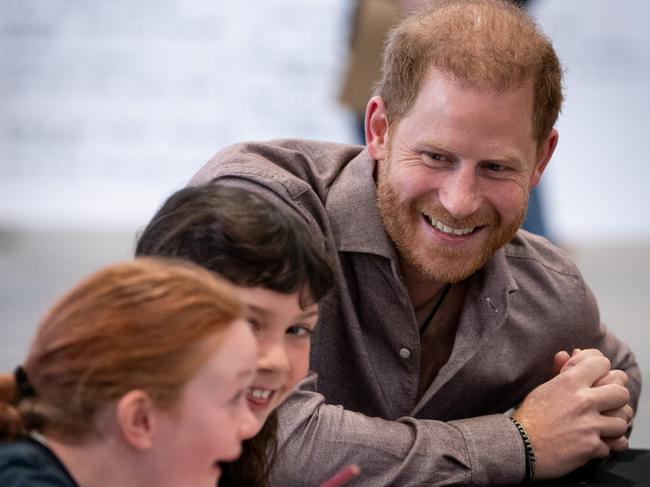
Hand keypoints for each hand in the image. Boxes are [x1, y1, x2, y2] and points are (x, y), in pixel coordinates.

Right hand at [513, 355, 629, 479]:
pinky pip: (615, 445)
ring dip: (613, 424)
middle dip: (615, 397)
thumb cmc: (530, 417)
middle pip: (621, 391)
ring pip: (622, 421)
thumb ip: (560, 371)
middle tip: (606, 403)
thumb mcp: (543, 389)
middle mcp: (583, 400)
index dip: (601, 368)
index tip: (597, 376)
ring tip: (601, 425)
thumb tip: (567, 353)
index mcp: (569, 382)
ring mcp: (589, 425)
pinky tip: (596, 442)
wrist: (520, 446)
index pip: (602, 363)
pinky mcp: (592, 446)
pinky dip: (606, 445)